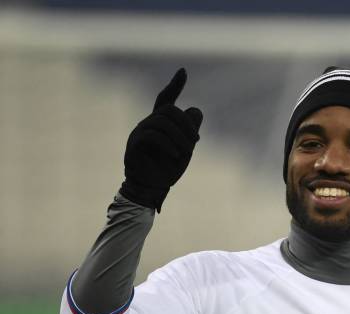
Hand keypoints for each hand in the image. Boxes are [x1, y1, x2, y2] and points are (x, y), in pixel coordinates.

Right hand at [119, 68, 202, 211]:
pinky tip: (176, 155)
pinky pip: (153, 136)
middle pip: (169, 110)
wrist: (152, 187)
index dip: (175, 85)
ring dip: (180, 137)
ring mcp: (139, 132)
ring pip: (162, 122)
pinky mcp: (134, 144)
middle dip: (186, 124)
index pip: (166, 98)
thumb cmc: (168, 167)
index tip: (183, 71)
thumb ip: (191, 128)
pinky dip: (168, 145)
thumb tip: (194, 109)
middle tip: (196, 142)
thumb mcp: (185, 147)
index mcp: (160, 122)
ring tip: (186, 152)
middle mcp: (148, 123)